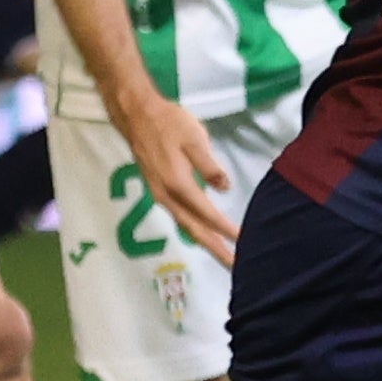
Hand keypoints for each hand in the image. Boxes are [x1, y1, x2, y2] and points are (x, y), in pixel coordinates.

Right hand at [106, 90, 242, 265]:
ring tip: (222, 254)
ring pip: (185, 225)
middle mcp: (167, 196)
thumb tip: (224, 189)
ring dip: (204, 241)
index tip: (244, 242)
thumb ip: (209, 166)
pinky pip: (179, 216)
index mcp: (179, 185)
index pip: (207, 215)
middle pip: (194, 230)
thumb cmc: (169, 123)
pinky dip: (193, 229)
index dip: (225, 230)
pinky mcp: (158, 190)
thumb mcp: (195, 139)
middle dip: (215, 248)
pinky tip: (203, 231)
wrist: (137, 115)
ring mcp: (160, 195)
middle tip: (235, 265)